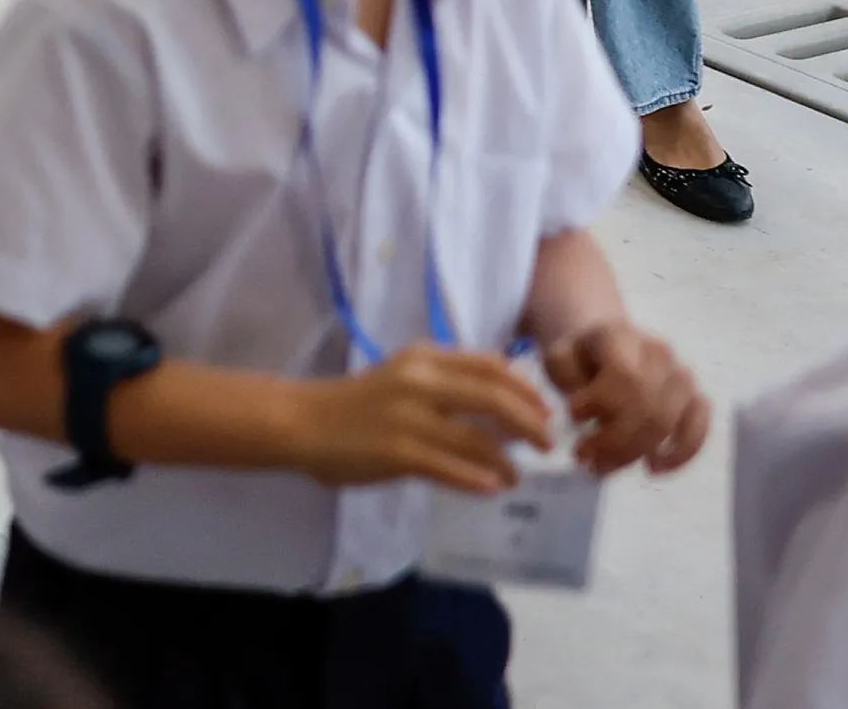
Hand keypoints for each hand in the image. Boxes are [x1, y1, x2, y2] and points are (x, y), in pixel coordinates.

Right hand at [285, 344, 561, 493]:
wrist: (301, 422)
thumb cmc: (355, 404)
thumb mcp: (403, 379)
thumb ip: (447, 387)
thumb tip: (505, 412)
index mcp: (424, 358)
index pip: (491, 366)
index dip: (527, 389)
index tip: (546, 410)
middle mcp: (420, 381)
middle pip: (494, 397)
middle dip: (530, 423)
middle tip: (547, 445)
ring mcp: (409, 417)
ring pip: (478, 438)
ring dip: (507, 462)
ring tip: (516, 477)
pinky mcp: (398, 452)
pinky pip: (450, 467)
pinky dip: (477, 479)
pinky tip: (490, 489)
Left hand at [545, 318, 709, 475]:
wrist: (606, 348)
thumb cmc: (579, 358)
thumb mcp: (558, 359)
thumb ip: (567, 382)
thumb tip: (584, 417)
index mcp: (620, 335)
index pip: (624, 375)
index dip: (601, 403)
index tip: (574, 417)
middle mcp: (659, 352)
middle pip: (645, 405)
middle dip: (613, 440)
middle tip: (585, 457)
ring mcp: (682, 376)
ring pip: (667, 422)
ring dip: (635, 452)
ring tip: (604, 467)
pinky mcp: (696, 398)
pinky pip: (698, 429)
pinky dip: (680, 453)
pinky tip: (653, 468)